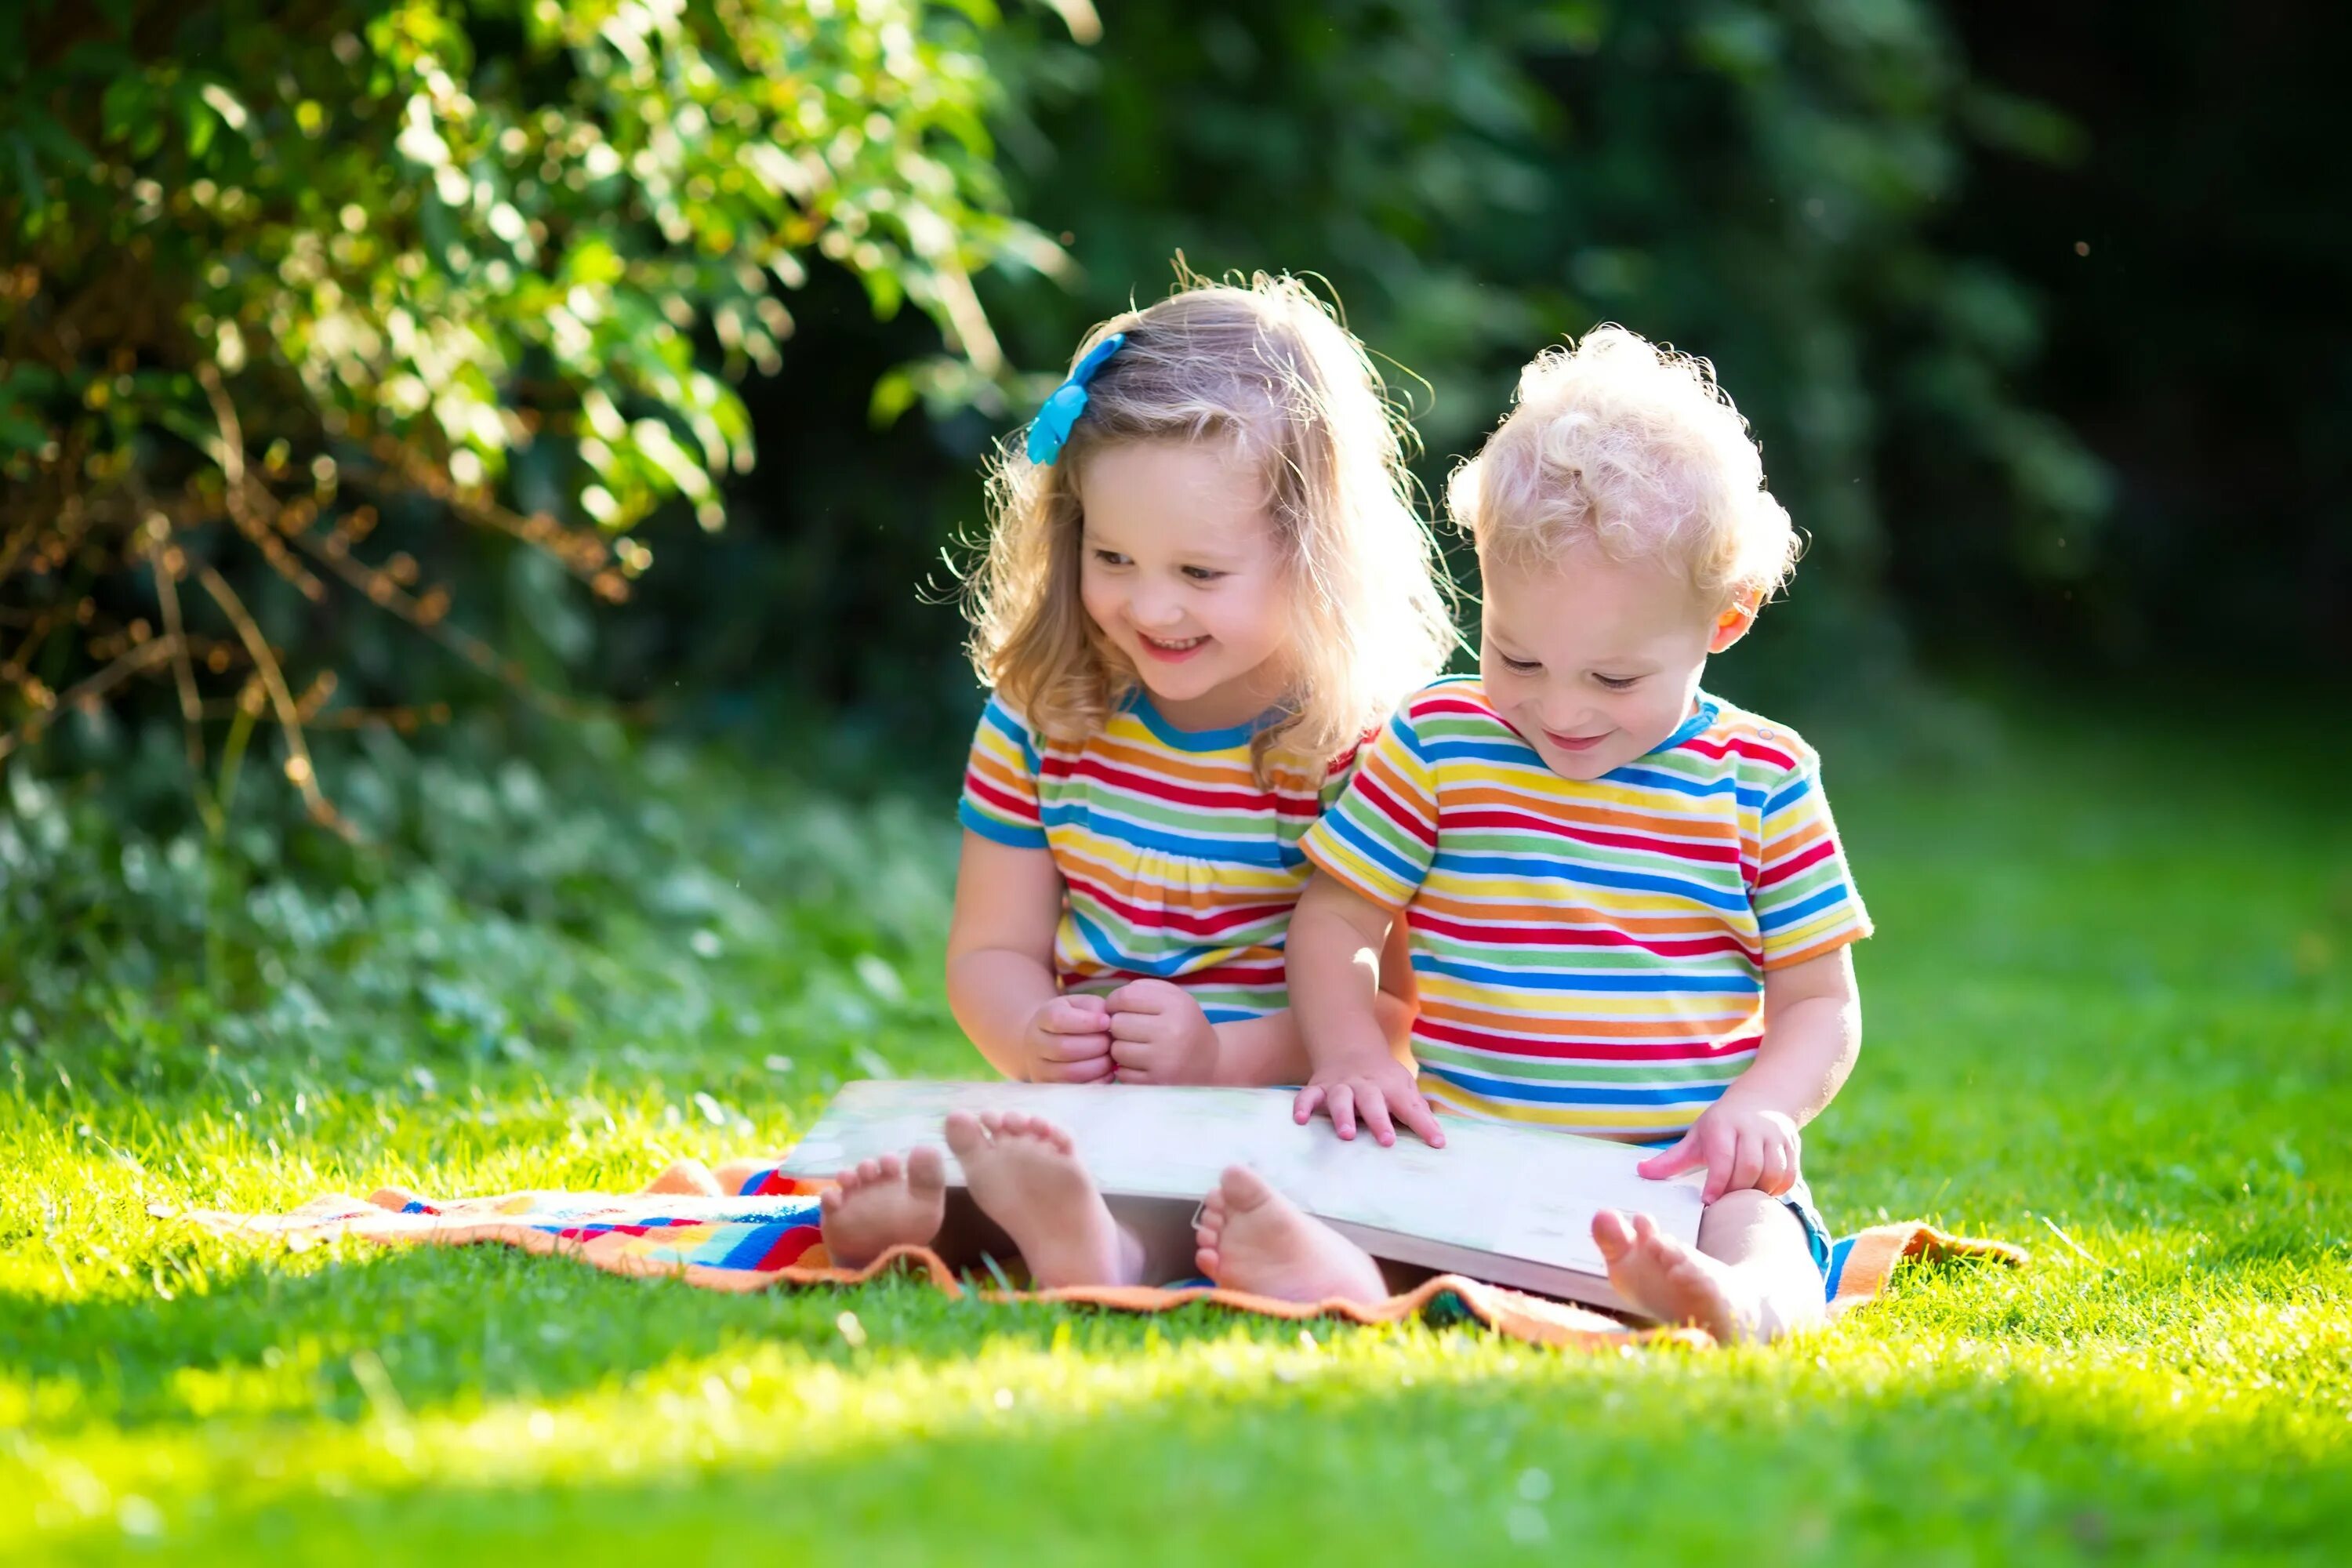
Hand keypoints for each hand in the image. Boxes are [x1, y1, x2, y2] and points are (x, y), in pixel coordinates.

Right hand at [1020, 994, 1114, 1083]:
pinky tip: (1107, 1072)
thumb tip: (1106, 1023)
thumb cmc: (1073, 1020)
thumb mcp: (1080, 1005)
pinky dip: (1096, 1082)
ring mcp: (1039, 1068)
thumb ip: (1094, 1007)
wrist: (1048, 1042)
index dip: (1086, 1022)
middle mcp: (1035, 1044)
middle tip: (1111, 1042)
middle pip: (1064, 1048)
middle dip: (1096, 1046)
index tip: (1107, 1022)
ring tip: (1110, 1057)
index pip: (1058, 1020)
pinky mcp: (1050, 1087)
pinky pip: (1075, 1089)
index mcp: (1042, 1017)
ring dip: (1098, 1066)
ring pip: (1070, 1072)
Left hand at [1104, 979, 1219, 1083]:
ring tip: (1132, 1045)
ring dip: (1119, 1047)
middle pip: (1118, 1024)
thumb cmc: (1185, 1023)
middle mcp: (1171, 1031)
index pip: (1126, 997)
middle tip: (1127, 1028)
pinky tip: (1137, 1062)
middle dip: (1117, 1025)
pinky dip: (1125, 1068)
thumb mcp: (1175, 997)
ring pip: (1117, 1050)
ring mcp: (1164, 1059)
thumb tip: (1113, 1000)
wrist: (1212, 1060)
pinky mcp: (1158, 1081)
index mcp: (1175, 1005)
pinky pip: (1123, 1073)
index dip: (1113, 1001)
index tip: (1116, 1007)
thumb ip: (1144, 989)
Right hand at [1292, 1057, 1443, 1147]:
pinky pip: (1308, 1095)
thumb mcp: (1404, 1088)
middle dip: (1379, 1120)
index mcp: (1391, 1087)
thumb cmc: (1383, 1078)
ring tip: (1347, 1135)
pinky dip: (1303, 1106)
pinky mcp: (1319, 1088)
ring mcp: (1340, 1086)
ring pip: (1340, 1098)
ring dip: (1343, 1115)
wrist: (1350, 1048)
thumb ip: (1418, 1112)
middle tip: (1387, 1141)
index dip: (1424, 1125)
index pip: (1410, 1107)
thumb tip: (1439, 1139)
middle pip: (1372, 1101)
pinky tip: (1300, 1120)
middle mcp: (1365, 1085)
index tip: (1437, 1143)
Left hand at [1636, 1101, 1800, 1202]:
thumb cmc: (1721, 1126)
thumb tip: (1641, 1173)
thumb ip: (1671, 1159)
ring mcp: (1775, 1135)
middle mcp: (1752, 1127)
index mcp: (1723, 1125)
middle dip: (1737, 1190)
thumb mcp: (1695, 1138)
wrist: (1761, 1100)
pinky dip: (1778, 1189)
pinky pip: (1789, 1174)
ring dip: (1759, 1192)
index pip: (1723, 1157)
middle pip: (1749, 1167)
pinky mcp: (1793, 1145)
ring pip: (1772, 1171)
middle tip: (1725, 1206)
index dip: (1716, 1183)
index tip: (1708, 1202)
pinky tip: (1763, 1195)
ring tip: (1743, 1202)